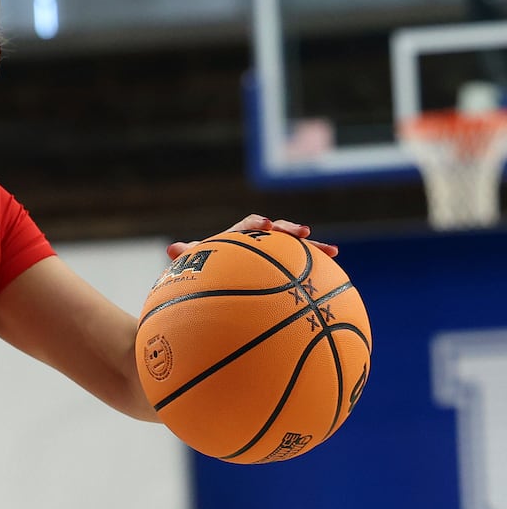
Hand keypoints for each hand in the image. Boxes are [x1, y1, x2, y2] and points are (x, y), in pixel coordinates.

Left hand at [167, 214, 337, 260]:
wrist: (217, 284)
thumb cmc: (205, 272)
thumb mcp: (197, 265)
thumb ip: (189, 256)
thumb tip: (172, 248)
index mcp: (238, 238)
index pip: (248, 225)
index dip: (255, 224)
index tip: (262, 226)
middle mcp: (259, 242)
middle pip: (277, 231)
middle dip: (290, 230)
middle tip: (303, 232)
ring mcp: (275, 255)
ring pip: (296, 249)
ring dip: (314, 247)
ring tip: (332, 251)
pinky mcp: (286, 270)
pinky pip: (304, 269)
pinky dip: (318, 271)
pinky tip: (335, 277)